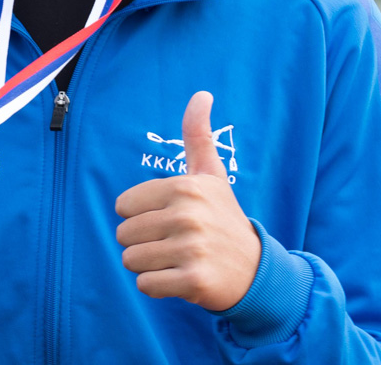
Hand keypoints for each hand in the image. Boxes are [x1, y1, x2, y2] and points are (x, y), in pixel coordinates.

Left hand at [114, 92, 259, 311]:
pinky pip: (146, 285)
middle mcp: (188, 215)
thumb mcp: (211, 175)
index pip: (123, 206)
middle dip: (142, 243)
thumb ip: (198, 135)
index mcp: (185, 188)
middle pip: (124, 235)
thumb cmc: (223, 218)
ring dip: (149, 266)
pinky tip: (180, 278)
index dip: (140, 216)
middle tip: (174, 243)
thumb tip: (202, 93)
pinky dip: (157, 287)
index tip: (169, 219)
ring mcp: (192, 249)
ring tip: (177, 260)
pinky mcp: (193, 280)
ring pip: (131, 261)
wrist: (257, 271)